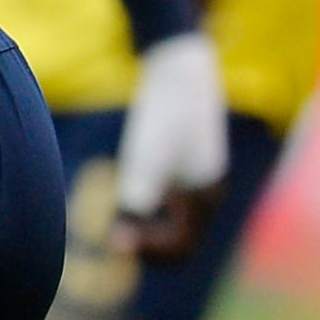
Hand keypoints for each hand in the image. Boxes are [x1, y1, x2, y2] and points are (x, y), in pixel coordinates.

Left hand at [114, 29, 228, 259]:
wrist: (178, 66)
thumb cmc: (163, 113)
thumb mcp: (146, 158)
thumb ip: (137, 200)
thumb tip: (121, 241)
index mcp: (205, 197)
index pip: (179, 249)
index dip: (146, 253)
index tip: (113, 241)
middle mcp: (208, 194)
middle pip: (179, 242)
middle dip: (147, 246)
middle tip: (111, 236)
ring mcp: (199, 181)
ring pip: (174, 225)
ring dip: (146, 230)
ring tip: (118, 217)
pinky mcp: (186, 167)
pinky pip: (170, 207)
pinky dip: (149, 212)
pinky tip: (128, 195)